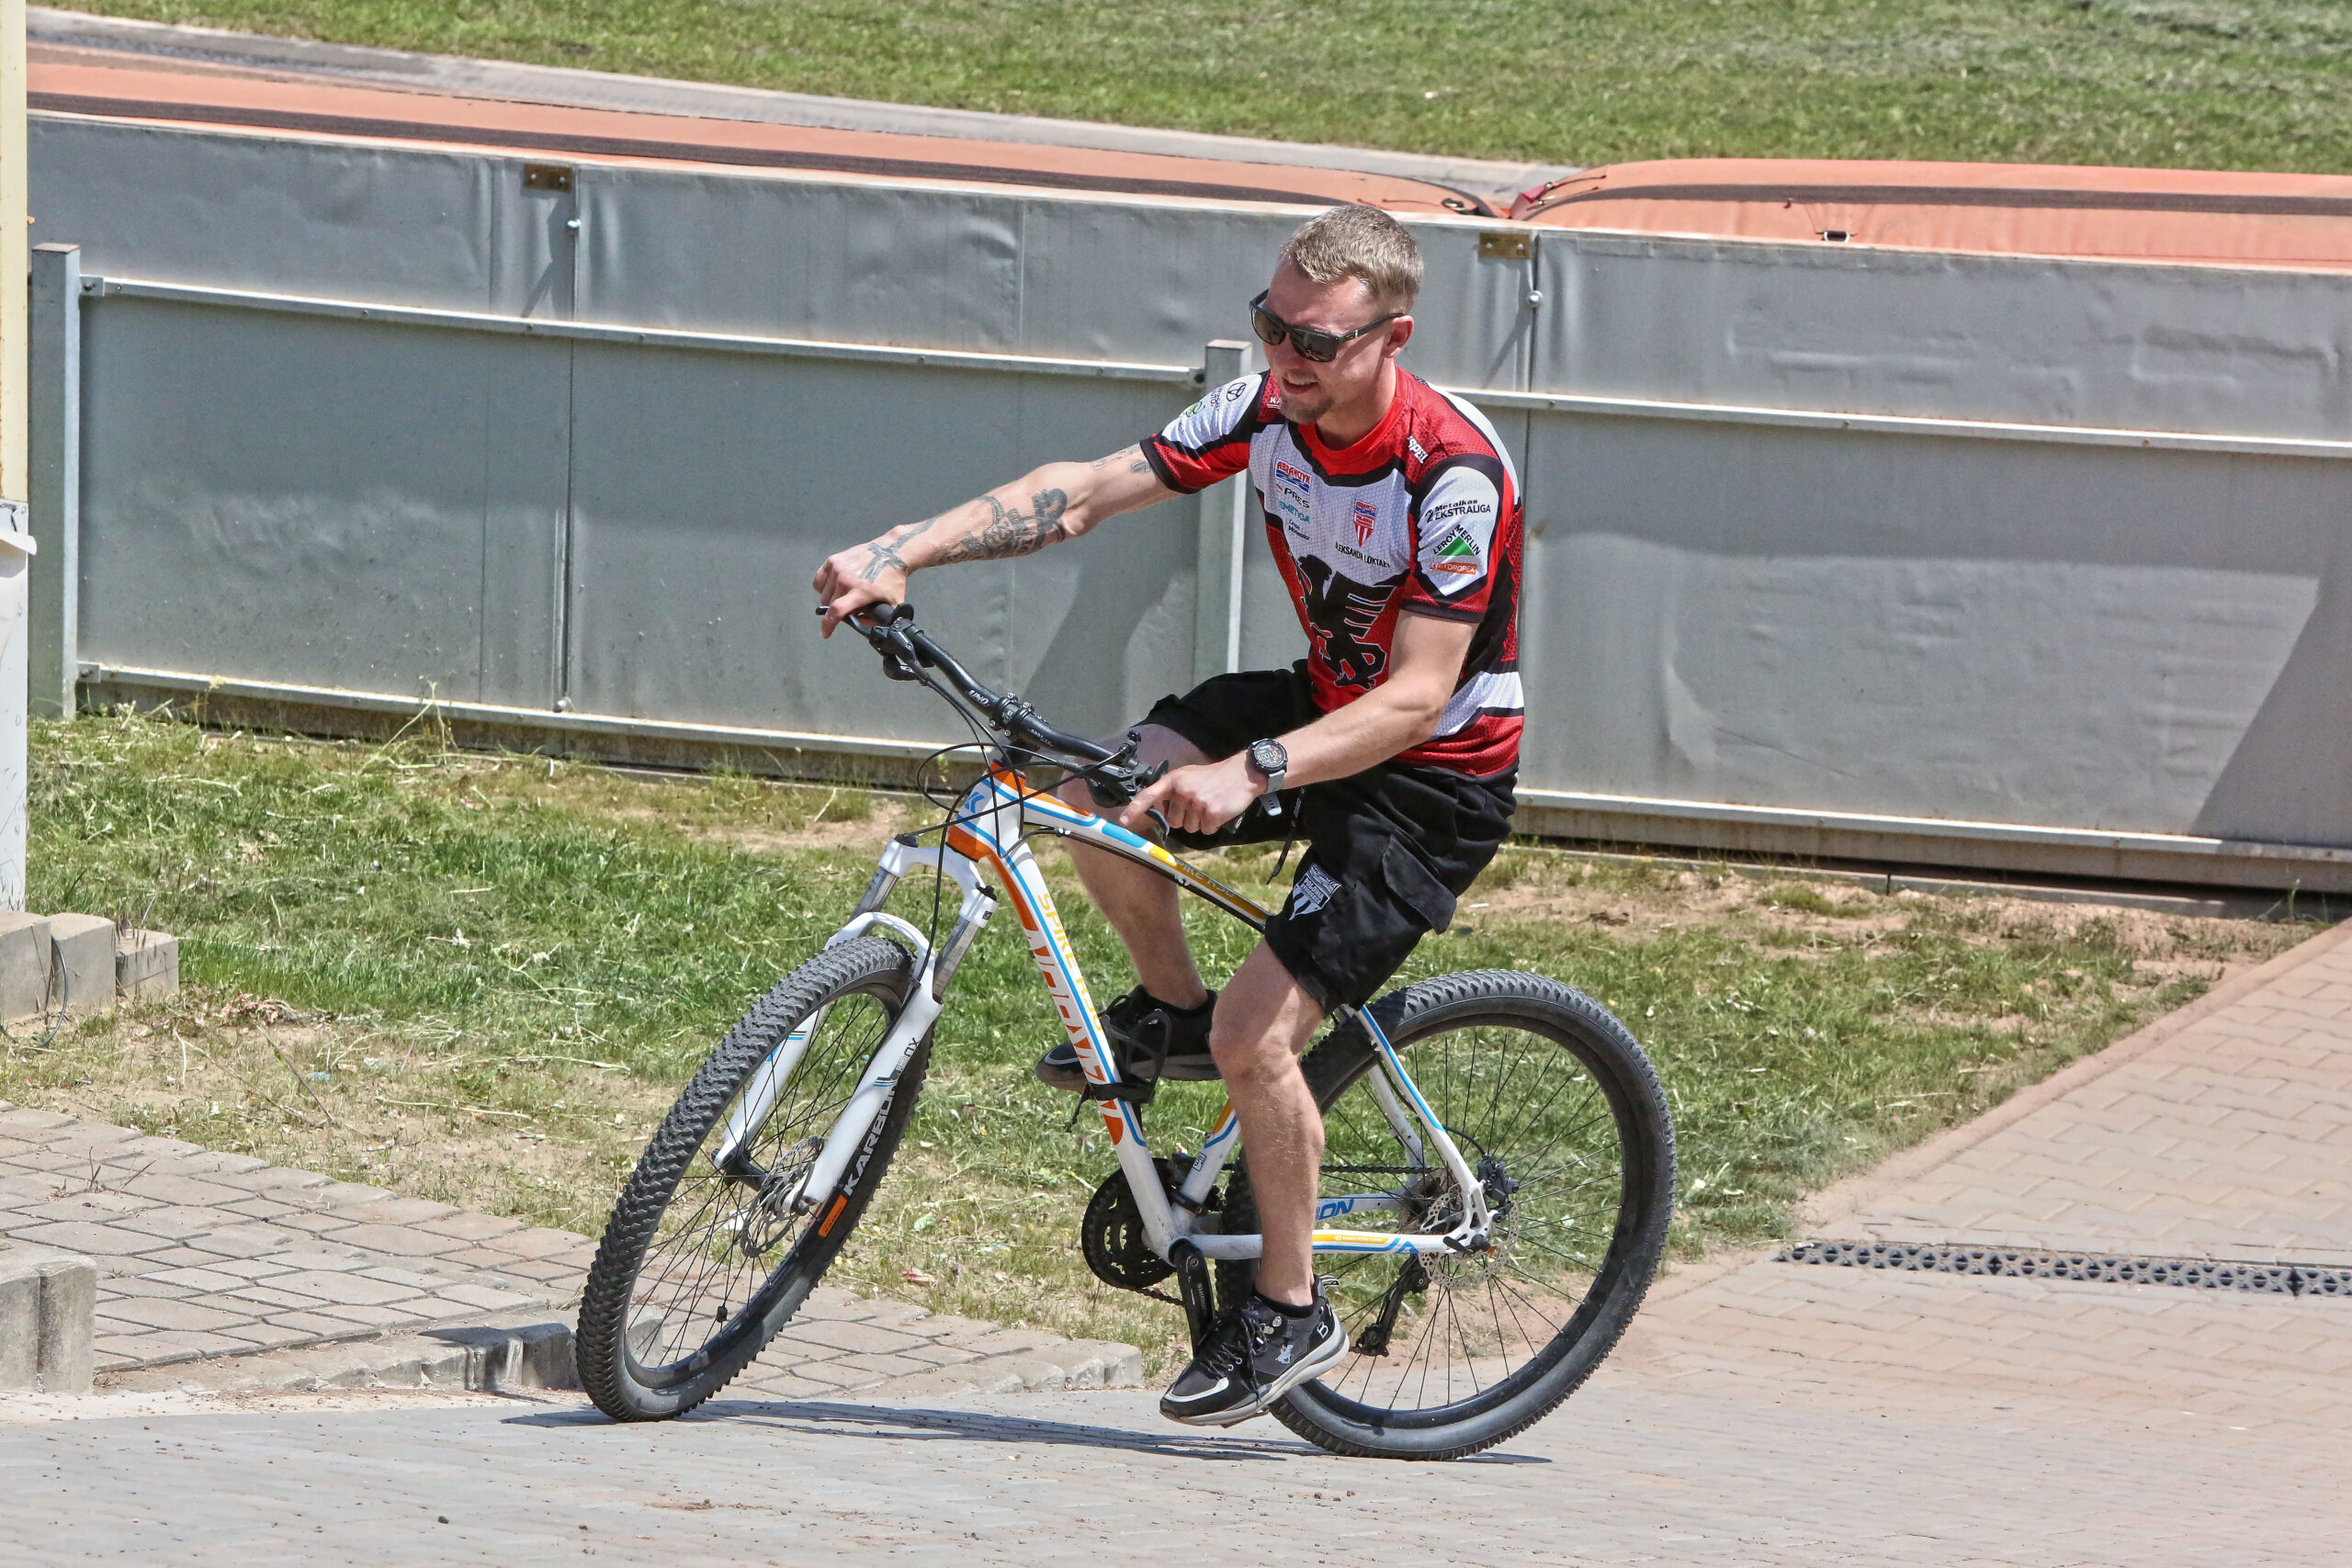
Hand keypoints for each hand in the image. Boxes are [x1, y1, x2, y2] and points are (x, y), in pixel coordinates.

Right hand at [813, 539, 909, 637]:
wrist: (891, 552)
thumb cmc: (893, 579)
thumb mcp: (893, 604)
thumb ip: (878, 619)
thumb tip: (860, 626)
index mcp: (860, 591)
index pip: (836, 611)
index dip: (828, 625)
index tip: (825, 634)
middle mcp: (845, 579)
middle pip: (829, 604)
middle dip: (836, 611)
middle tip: (848, 608)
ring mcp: (837, 568)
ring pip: (822, 593)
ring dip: (829, 599)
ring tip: (843, 597)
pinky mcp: (833, 560)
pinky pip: (819, 580)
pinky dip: (823, 587)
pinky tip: (833, 587)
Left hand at [1120, 753, 1262, 837]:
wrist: (1242, 774)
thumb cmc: (1214, 777)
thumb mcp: (1189, 776)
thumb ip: (1174, 791)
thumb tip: (1162, 811)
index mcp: (1174, 780)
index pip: (1149, 796)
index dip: (1135, 809)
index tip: (1123, 821)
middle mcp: (1182, 791)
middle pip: (1174, 821)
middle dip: (1186, 817)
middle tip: (1200, 803)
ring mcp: (1196, 802)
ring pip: (1189, 828)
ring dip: (1200, 822)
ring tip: (1211, 804)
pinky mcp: (1211, 813)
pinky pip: (1206, 830)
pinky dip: (1213, 825)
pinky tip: (1219, 811)